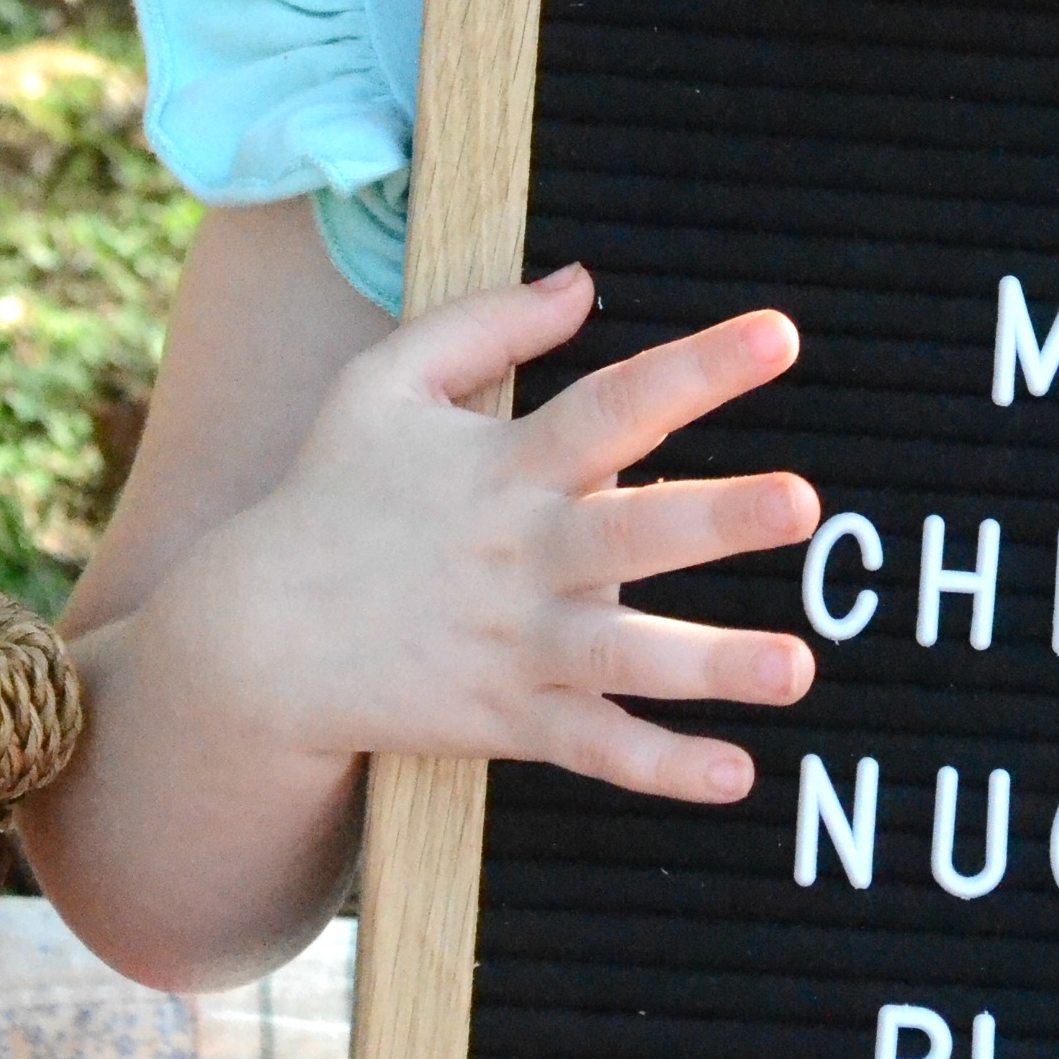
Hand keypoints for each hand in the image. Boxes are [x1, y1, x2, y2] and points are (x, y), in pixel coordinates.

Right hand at [188, 262, 818, 803]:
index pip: (615, 404)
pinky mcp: (508, 722)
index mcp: (508, 466)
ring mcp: (519, 647)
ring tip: (799, 669)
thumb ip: (485, 325)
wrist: (253, 642)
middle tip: (805, 502)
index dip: (698, 369)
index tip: (781, 336)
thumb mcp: (382, 384)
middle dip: (720, 519)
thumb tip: (583, 282)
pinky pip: (595, 750)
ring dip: (715, 664)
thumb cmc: (328, 495)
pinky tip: (737, 776)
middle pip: (633, 533)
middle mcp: (525, 556)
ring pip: (628, 657)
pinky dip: (662, 768)